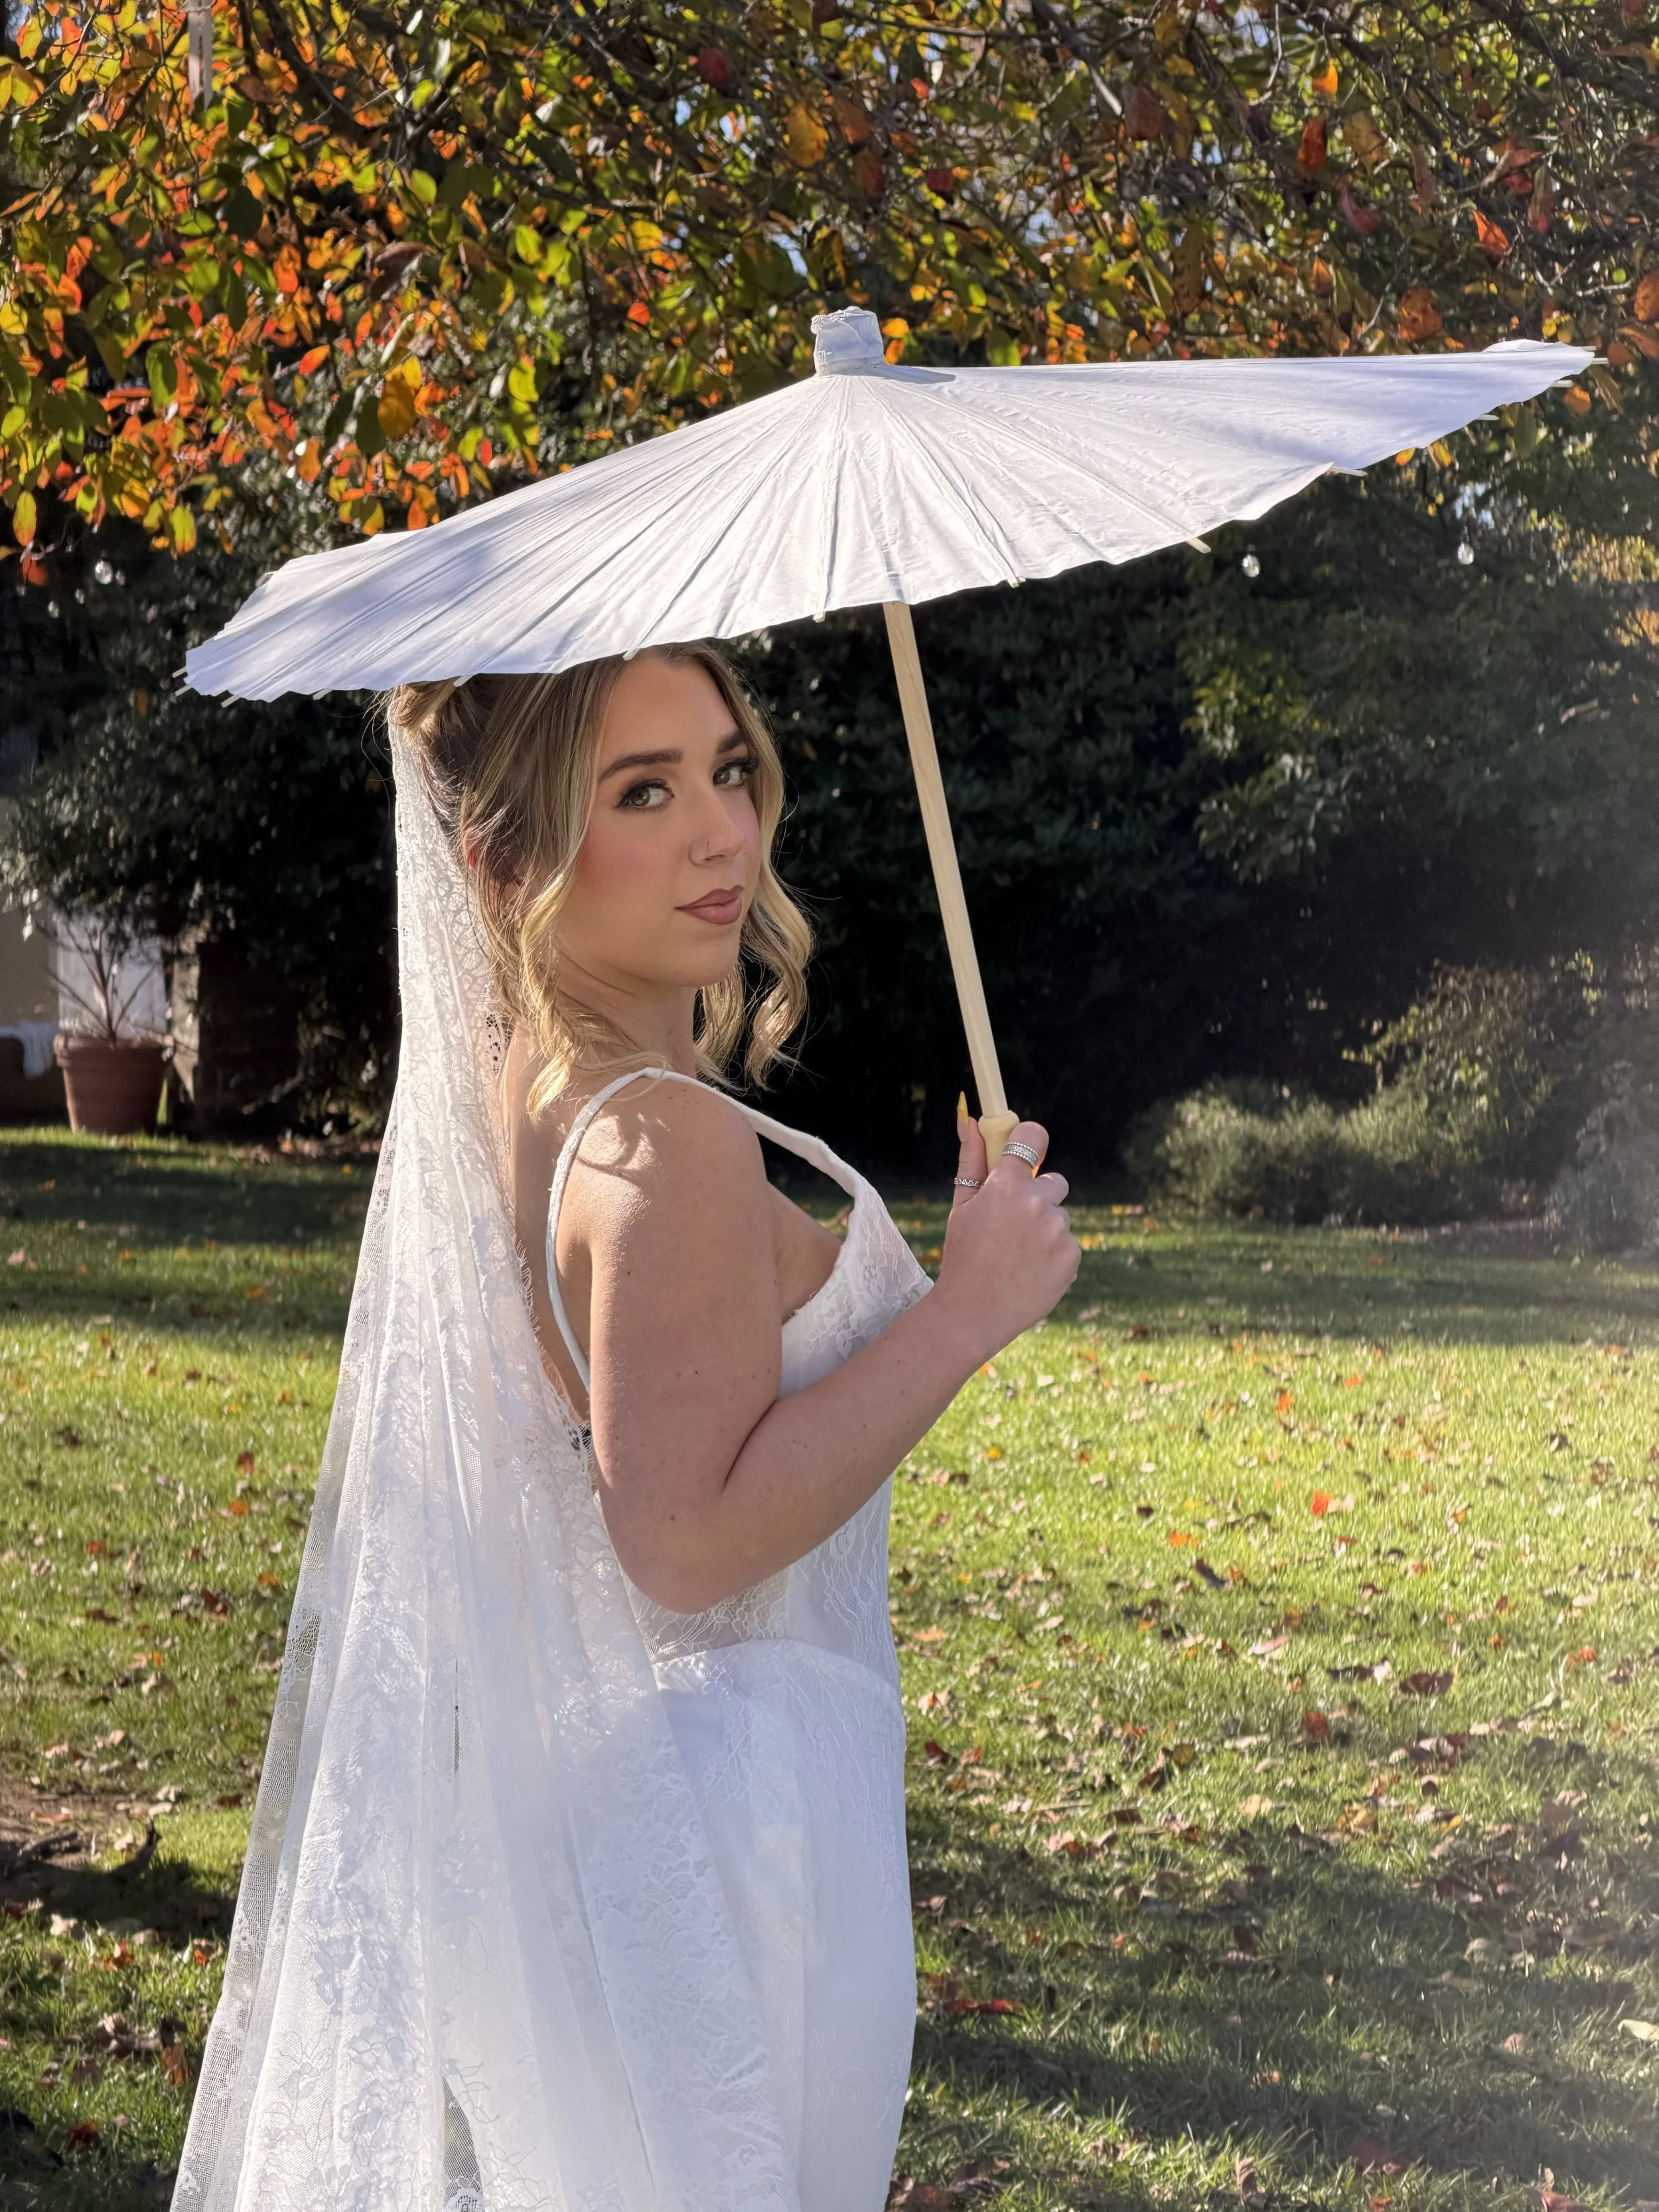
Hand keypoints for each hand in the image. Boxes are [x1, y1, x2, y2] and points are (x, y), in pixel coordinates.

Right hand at [933, 1100, 1081, 1363]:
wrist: (973, 1312)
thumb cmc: (963, 1256)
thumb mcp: (962, 1207)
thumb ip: (971, 1160)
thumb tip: (969, 1119)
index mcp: (1006, 1185)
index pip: (1032, 1136)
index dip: (1029, 1141)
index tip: (1025, 1154)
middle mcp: (1037, 1202)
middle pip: (1052, 1181)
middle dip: (1036, 1197)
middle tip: (1011, 1227)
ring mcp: (1058, 1230)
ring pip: (1058, 1216)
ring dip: (1044, 1229)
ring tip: (1017, 1256)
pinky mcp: (1073, 1255)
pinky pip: (1068, 1243)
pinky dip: (1054, 1254)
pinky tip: (1031, 1270)